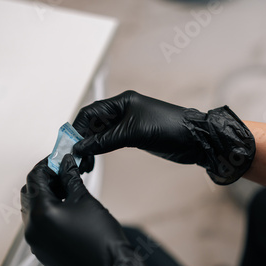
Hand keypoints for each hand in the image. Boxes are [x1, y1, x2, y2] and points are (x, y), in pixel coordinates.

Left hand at [21, 154, 169, 265]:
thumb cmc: (101, 238)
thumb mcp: (85, 200)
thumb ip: (70, 178)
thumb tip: (66, 163)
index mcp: (40, 213)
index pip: (34, 178)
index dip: (46, 164)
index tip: (59, 159)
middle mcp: (31, 228)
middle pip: (29, 193)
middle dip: (43, 180)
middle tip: (62, 172)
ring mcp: (34, 242)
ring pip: (31, 210)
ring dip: (44, 197)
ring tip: (65, 190)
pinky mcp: (41, 252)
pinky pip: (37, 227)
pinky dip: (46, 214)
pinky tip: (64, 210)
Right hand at [72, 90, 254, 184]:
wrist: (195, 140)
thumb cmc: (168, 128)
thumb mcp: (133, 133)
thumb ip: (105, 140)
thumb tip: (81, 147)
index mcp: (121, 102)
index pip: (90, 113)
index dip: (77, 129)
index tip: (70, 145)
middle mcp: (122, 111)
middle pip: (92, 124)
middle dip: (81, 140)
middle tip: (75, 158)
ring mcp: (127, 124)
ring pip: (99, 134)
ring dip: (89, 147)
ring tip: (84, 163)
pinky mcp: (132, 136)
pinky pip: (109, 141)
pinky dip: (99, 150)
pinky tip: (94, 160)